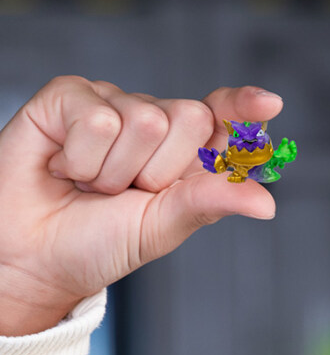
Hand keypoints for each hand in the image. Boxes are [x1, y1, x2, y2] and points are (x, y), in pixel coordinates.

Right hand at [0, 76, 282, 335]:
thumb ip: (213, 202)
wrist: (36, 258)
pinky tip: (64, 167)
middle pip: (191, 118)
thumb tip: (267, 202)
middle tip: (129, 192)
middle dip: (161, 170)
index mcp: (186, 151)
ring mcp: (113, 103)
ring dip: (116, 171)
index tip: (268, 105)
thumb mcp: (165, 227)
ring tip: (92, 185)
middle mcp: (155, 120)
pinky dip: (81, 158)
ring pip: (144, 120)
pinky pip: (98, 118)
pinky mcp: (69, 96)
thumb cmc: (101, 242)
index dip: (244, 108)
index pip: (225, 117)